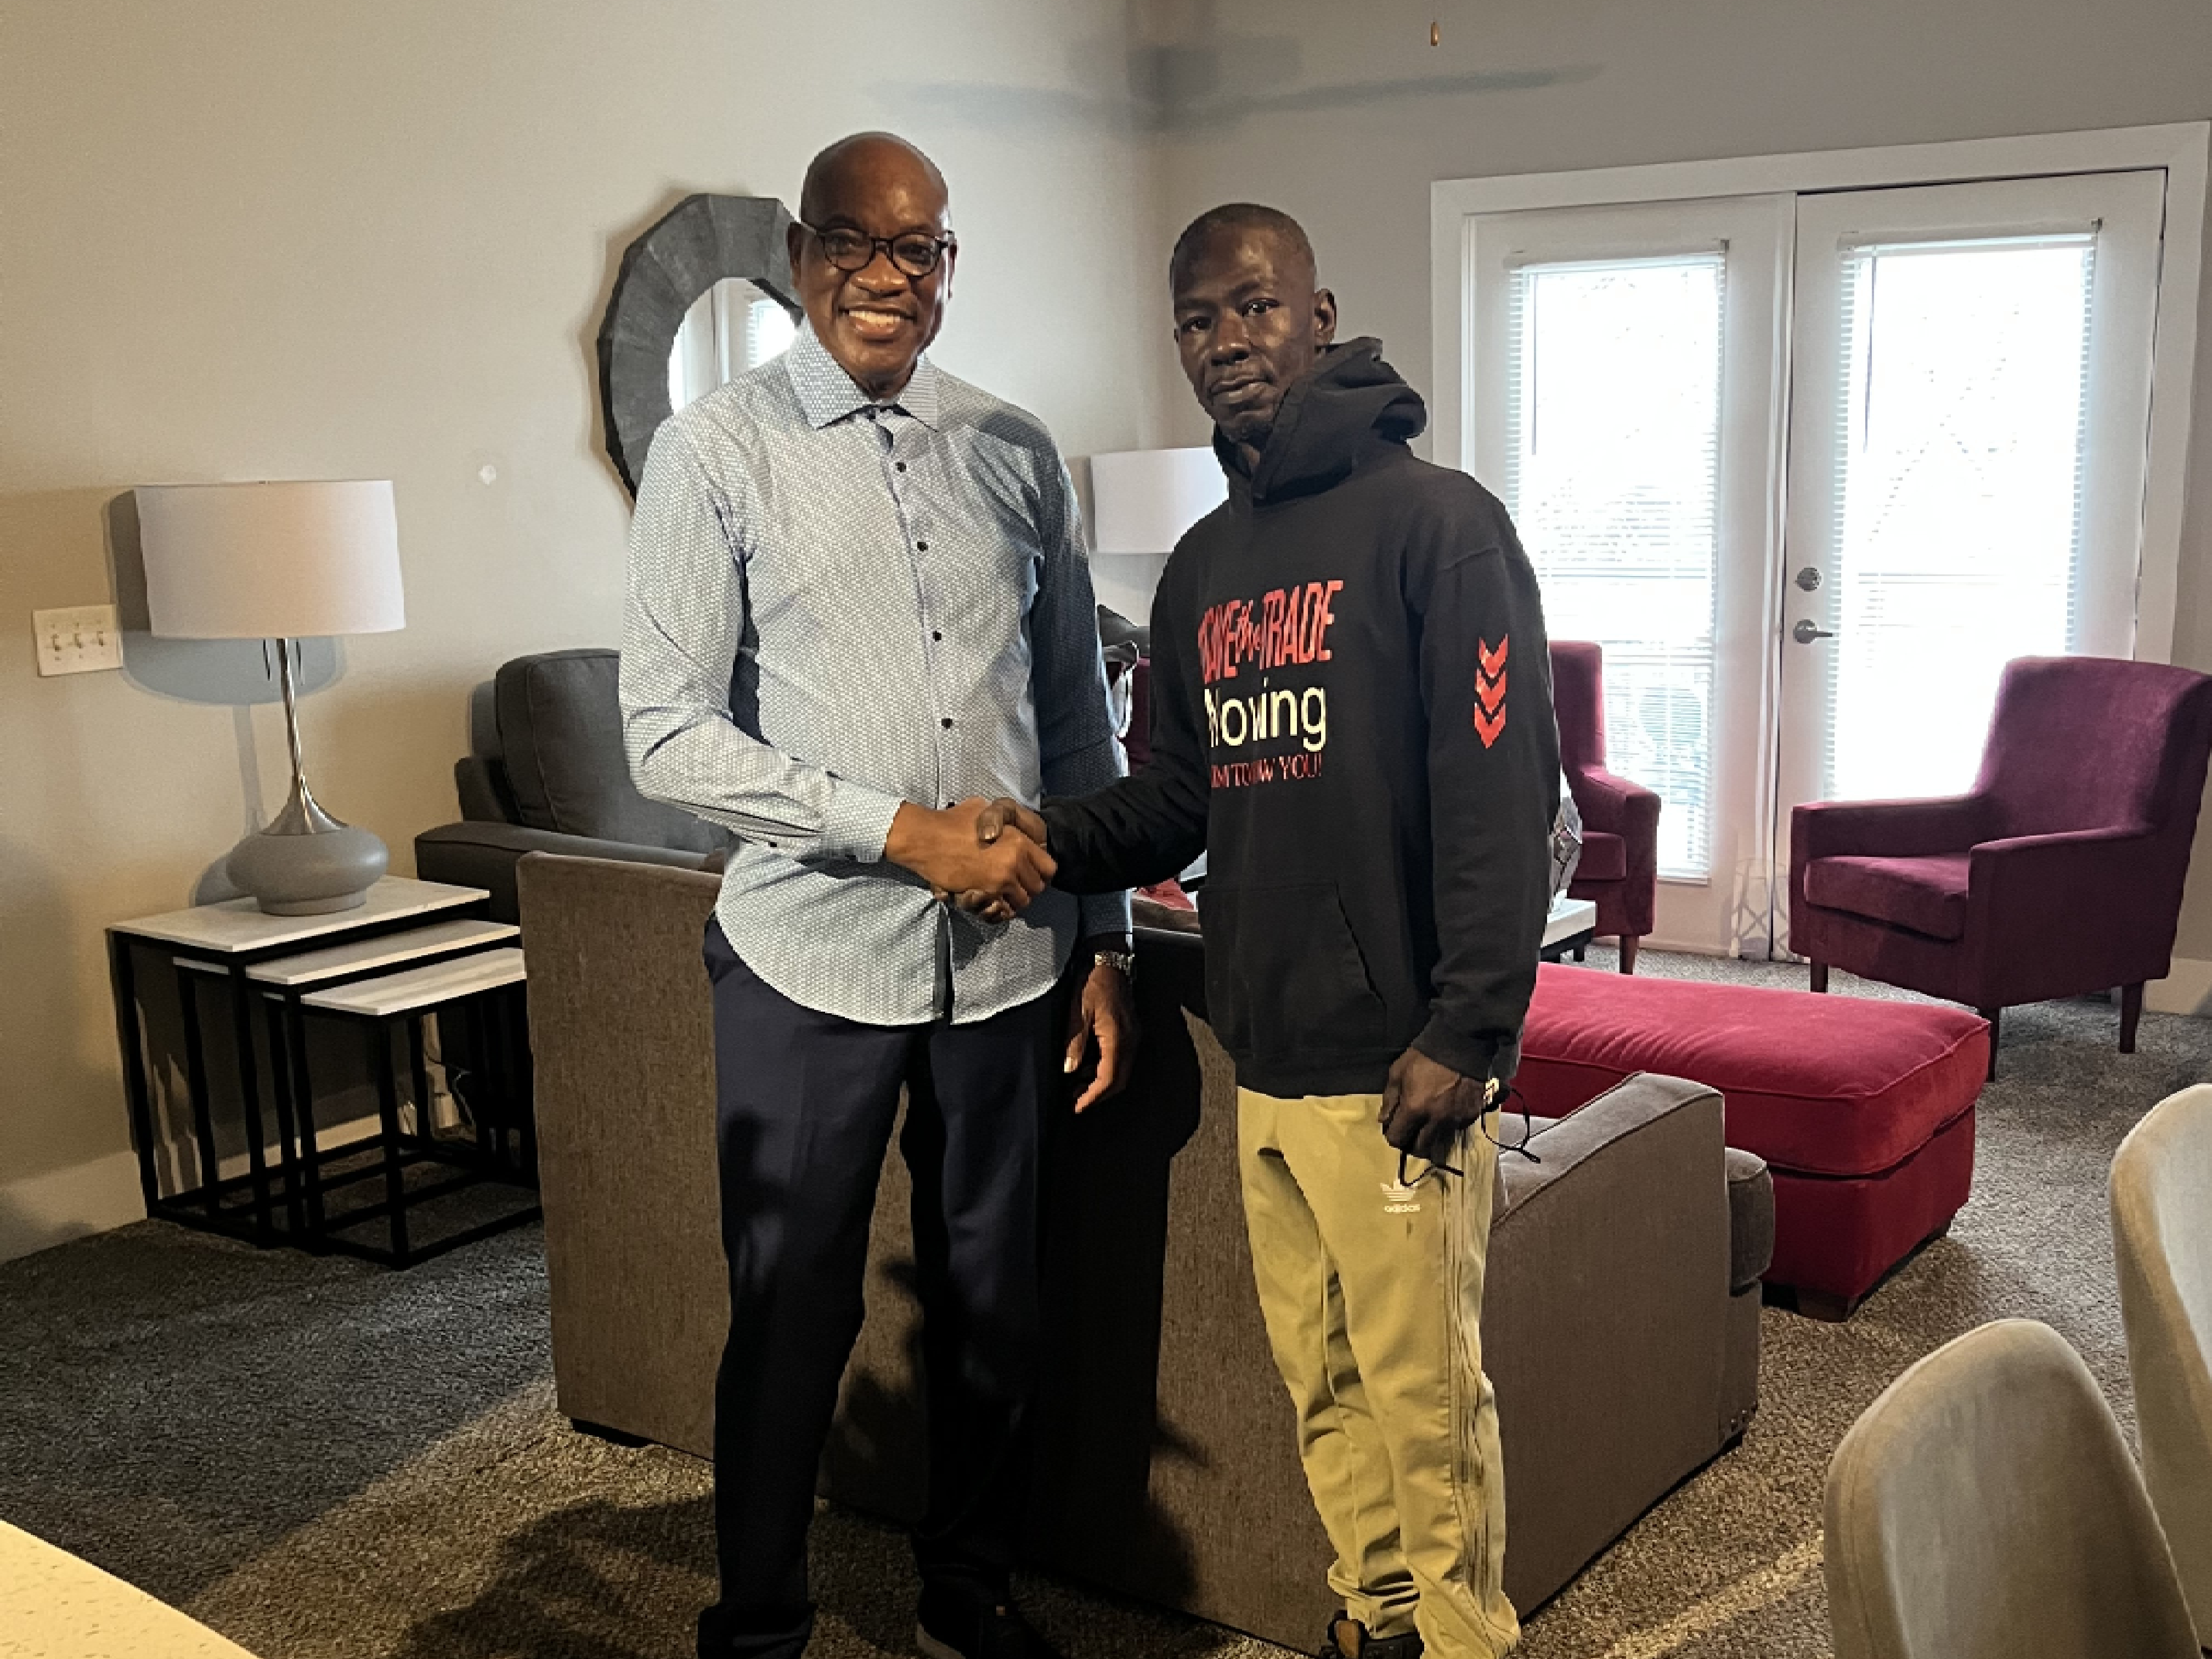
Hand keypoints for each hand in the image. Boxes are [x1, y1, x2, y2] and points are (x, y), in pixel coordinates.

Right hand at [885, 799, 1055, 913]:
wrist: (925, 838)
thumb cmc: (951, 821)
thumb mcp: (983, 808)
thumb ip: (999, 818)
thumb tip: (1001, 824)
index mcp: (1019, 841)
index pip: (1049, 867)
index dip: (1041, 872)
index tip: (1031, 873)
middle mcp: (1014, 861)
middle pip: (1037, 887)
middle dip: (1028, 888)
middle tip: (1015, 886)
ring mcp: (1000, 879)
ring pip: (1022, 902)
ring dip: (1014, 900)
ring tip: (1002, 894)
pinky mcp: (983, 893)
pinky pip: (1002, 910)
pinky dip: (999, 909)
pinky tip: (991, 902)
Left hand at [1065, 951, 1137, 1111]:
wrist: (1109, 960)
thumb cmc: (1092, 983)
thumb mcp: (1078, 1012)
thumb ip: (1075, 1043)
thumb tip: (1069, 1070)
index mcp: (1117, 1039)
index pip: (1108, 1079)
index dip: (1092, 1096)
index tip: (1077, 1107)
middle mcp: (1130, 1041)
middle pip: (1118, 1080)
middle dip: (1097, 1094)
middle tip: (1075, 1101)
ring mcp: (1133, 1036)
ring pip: (1121, 1071)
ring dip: (1101, 1082)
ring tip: (1076, 1085)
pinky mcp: (1130, 1031)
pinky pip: (1121, 1059)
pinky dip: (1105, 1068)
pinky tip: (1087, 1066)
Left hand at [1378, 1047, 1491, 1165]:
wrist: (1461, 1044)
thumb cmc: (1425, 1056)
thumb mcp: (1398, 1072)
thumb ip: (1389, 1099)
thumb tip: (1384, 1121)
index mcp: (1414, 1109)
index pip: (1398, 1139)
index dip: (1393, 1137)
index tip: (1393, 1129)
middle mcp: (1436, 1120)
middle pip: (1421, 1148)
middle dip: (1412, 1144)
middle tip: (1411, 1132)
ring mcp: (1456, 1120)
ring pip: (1440, 1141)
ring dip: (1431, 1135)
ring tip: (1429, 1120)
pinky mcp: (1471, 1115)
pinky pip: (1456, 1128)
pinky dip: (1448, 1125)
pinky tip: (1446, 1110)